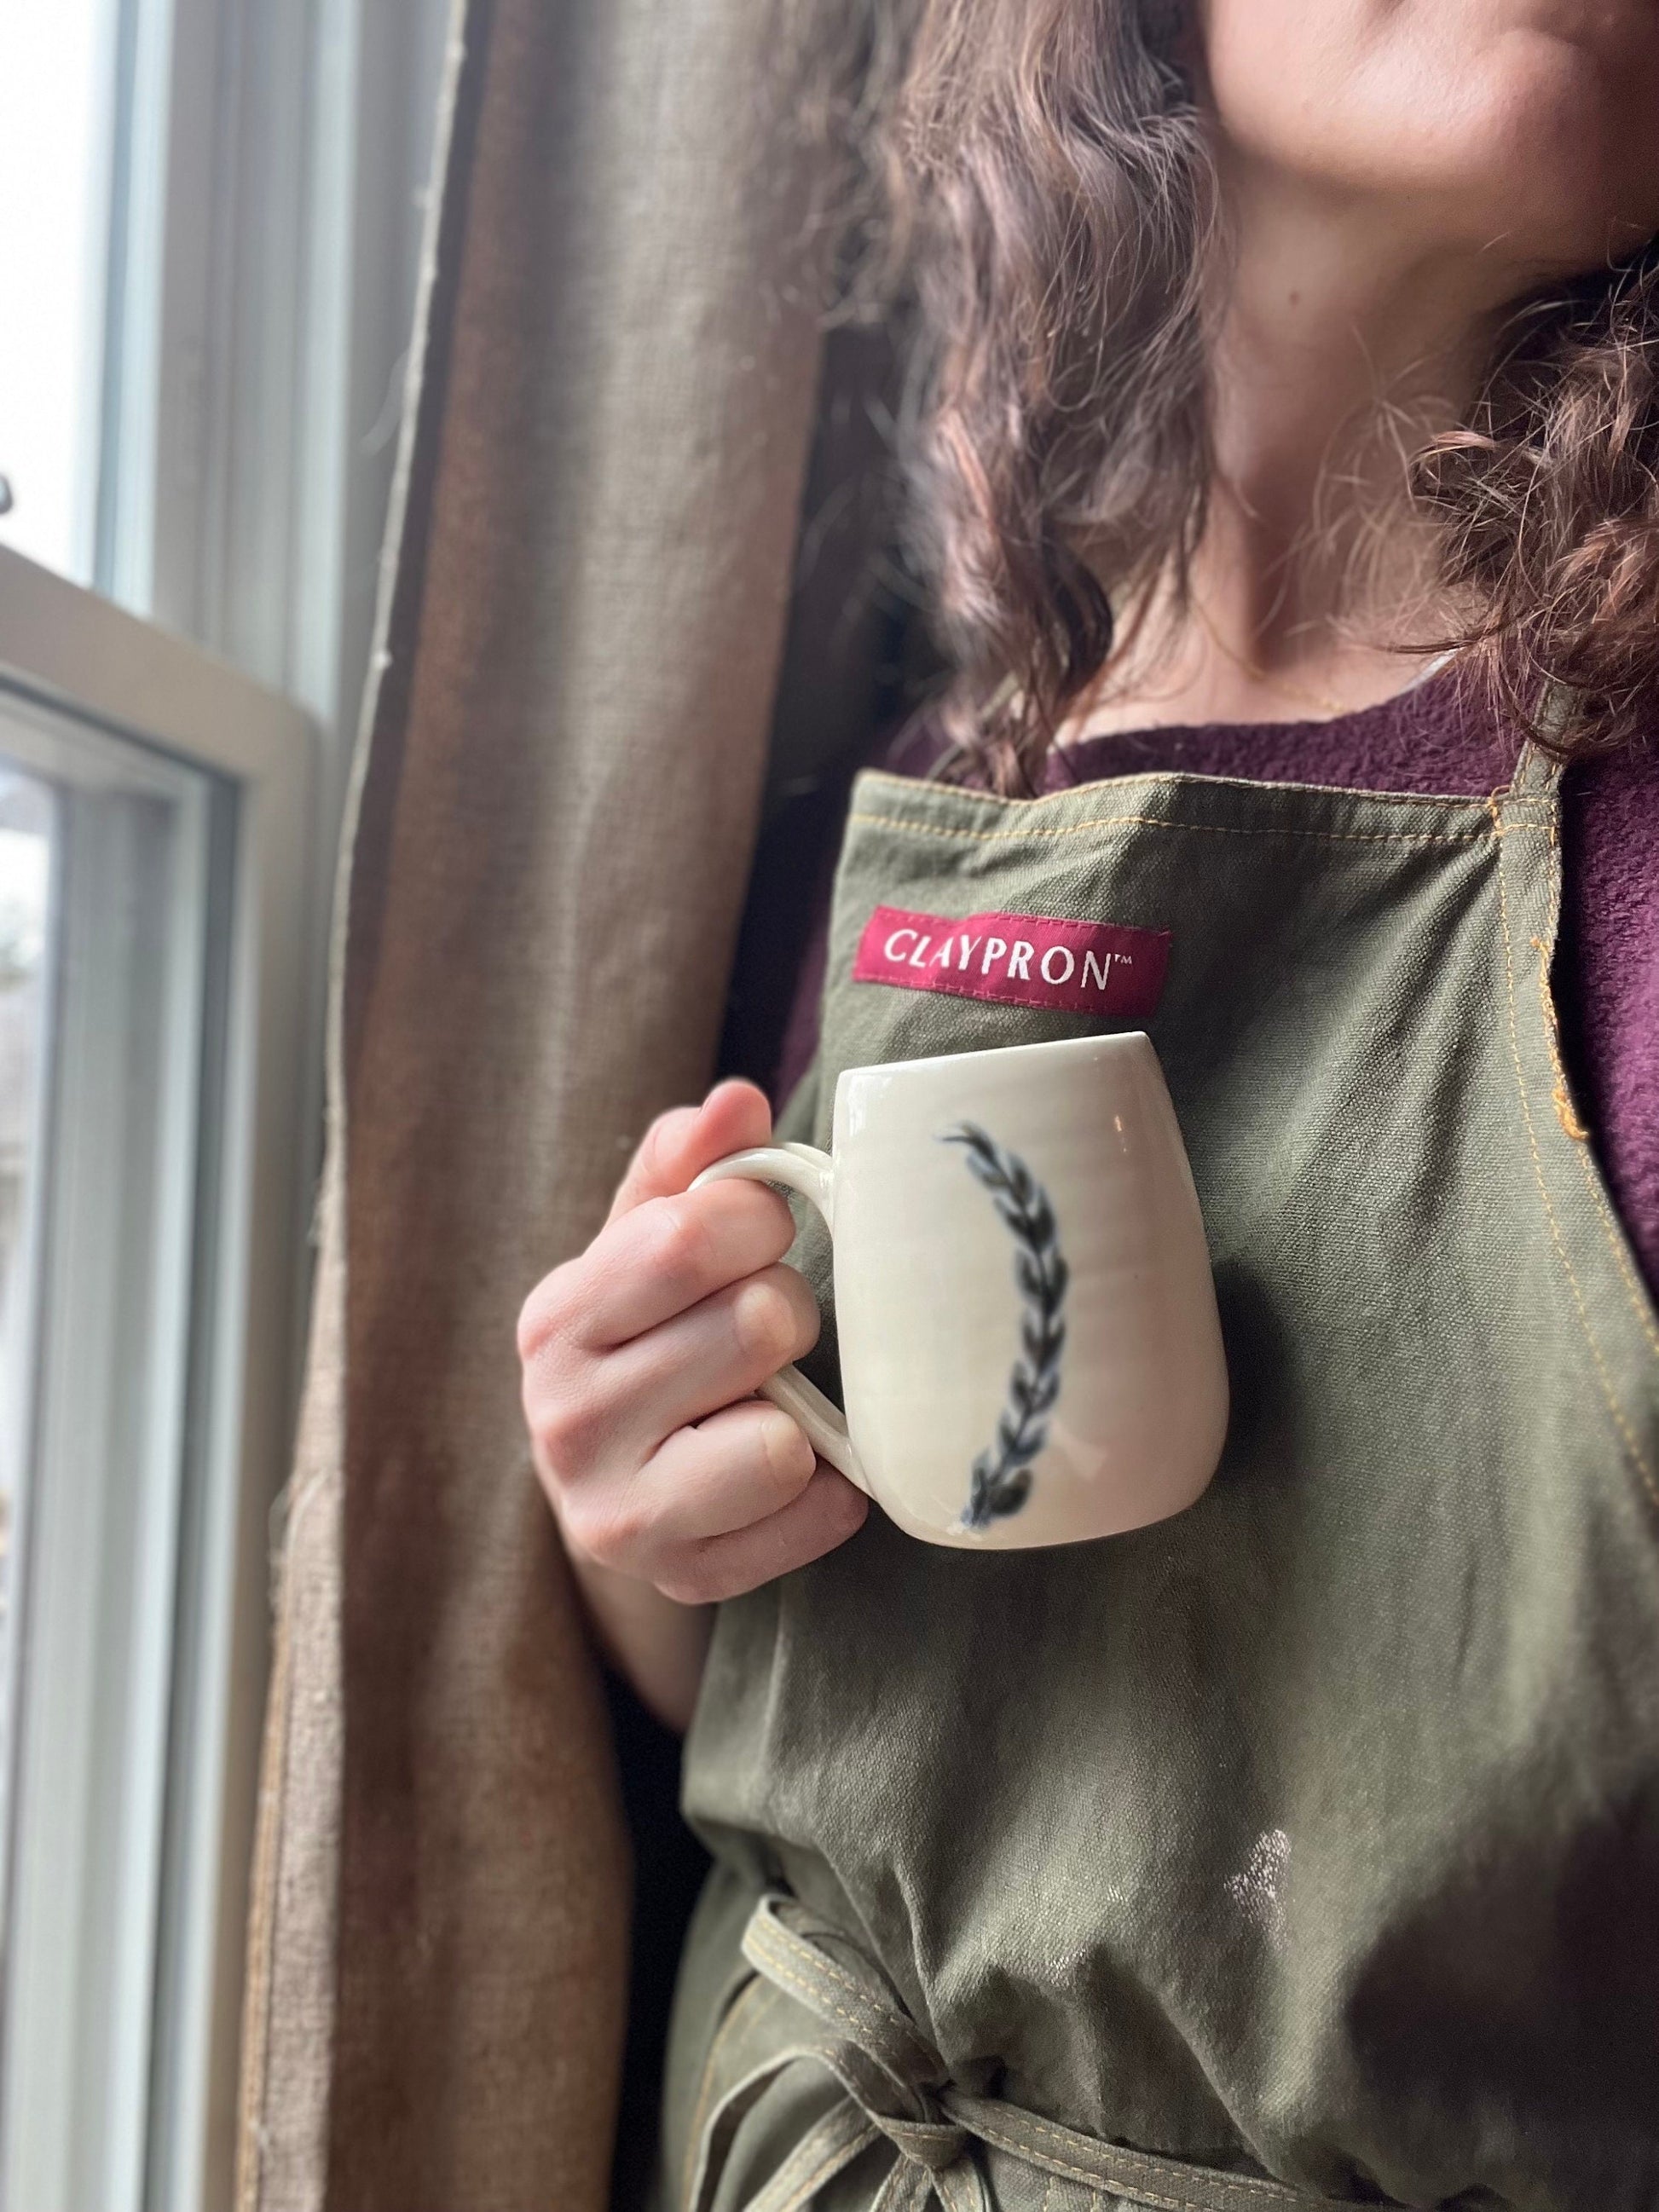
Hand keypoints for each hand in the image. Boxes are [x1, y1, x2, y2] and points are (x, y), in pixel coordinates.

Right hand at [518, 1079, 867, 1606]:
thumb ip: (688, 1166)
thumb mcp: (646, 1241)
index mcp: (555, 1319)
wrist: (623, 1489)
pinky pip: (820, 1512)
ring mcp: (618, 1518)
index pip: (687, 1235)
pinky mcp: (687, 1578)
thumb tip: (737, 1100)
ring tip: (764, 1401)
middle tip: (764, 1328)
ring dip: (803, 1409)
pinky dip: (829, 1485)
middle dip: (787, 1310)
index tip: (759, 1231)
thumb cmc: (650, 1338)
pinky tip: (785, 1469)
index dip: (758, 1218)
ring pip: (783, 1440)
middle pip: (756, 1325)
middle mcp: (565, 1423)